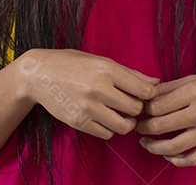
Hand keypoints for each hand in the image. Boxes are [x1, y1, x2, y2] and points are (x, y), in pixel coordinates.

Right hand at [15, 48, 159, 139]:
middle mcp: (99, 89)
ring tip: (119, 113)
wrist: (39, 75)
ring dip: (125, 122)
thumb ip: (130, 73)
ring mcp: (88, 108)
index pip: (144, 91)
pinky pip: (107, 134)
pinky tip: (104, 117)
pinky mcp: (79, 122)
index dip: (149, 95)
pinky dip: (110, 128)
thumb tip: (156, 83)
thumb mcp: (101, 61)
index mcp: (107, 69)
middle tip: (130, 103)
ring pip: (124, 126)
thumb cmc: (73, 64)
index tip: (143, 94)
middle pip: (135, 109)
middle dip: (136, 108)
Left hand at [135, 70, 195, 166]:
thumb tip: (150, 93)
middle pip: (159, 126)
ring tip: (146, 142)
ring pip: (171, 147)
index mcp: (193, 92)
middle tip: (138, 126)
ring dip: (153, 147)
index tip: (140, 109)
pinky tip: (167, 154)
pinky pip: (190, 159)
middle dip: (143, 128)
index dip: (143, 109)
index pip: (156, 105)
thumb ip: (173, 86)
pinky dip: (175, 160)